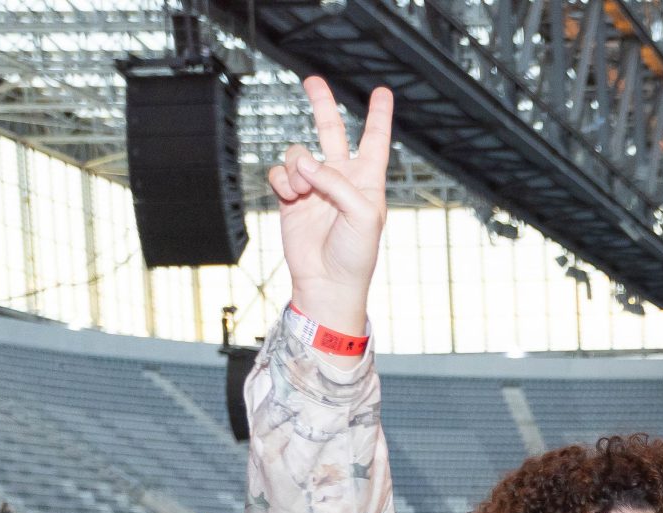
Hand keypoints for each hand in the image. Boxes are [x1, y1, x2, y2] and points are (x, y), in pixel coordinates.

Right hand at [266, 77, 391, 339]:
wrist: (327, 282)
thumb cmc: (355, 254)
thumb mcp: (360, 215)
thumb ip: (336, 183)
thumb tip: (304, 163)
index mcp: (367, 180)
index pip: (375, 140)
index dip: (379, 115)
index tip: (383, 91)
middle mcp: (341, 178)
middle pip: (331, 131)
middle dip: (322, 104)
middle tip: (312, 80)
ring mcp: (314, 186)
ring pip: (298, 153)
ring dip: (296, 168)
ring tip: (302, 192)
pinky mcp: (291, 197)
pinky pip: (279, 173)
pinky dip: (282, 181)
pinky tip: (290, 197)